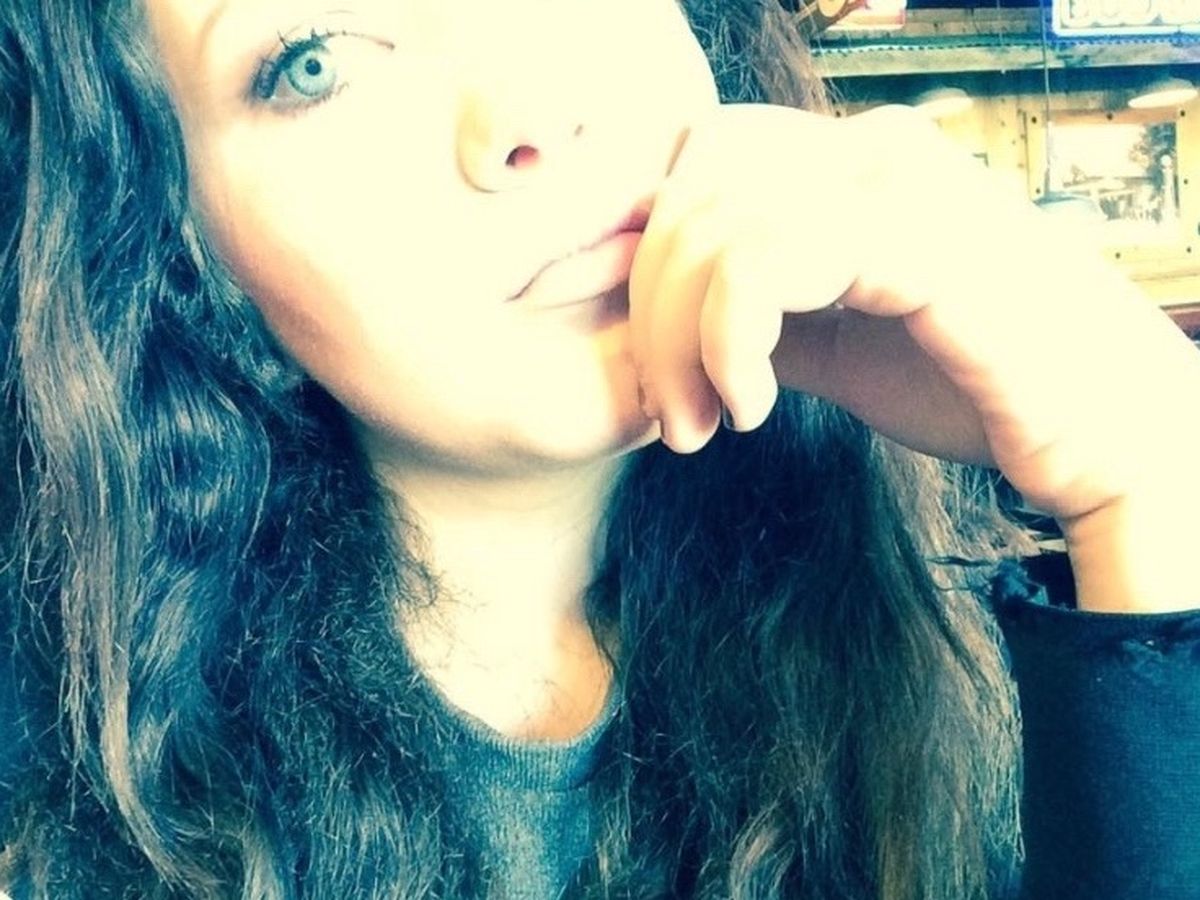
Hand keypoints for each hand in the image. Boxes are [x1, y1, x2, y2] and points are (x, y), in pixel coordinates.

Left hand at [630, 103, 1199, 529]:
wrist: (1100, 434)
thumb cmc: (975, 386)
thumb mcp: (837, 343)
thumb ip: (761, 313)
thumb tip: (672, 320)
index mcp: (851, 162)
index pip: (703, 166)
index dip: (655, 259)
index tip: (663, 362)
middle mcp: (868, 148)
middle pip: (690, 191)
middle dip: (653, 311)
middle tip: (675, 413)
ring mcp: (893, 182)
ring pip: (711, 229)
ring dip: (680, 344)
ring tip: (710, 423)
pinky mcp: (910, 236)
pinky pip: (760, 266)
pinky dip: (728, 346)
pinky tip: (755, 408)